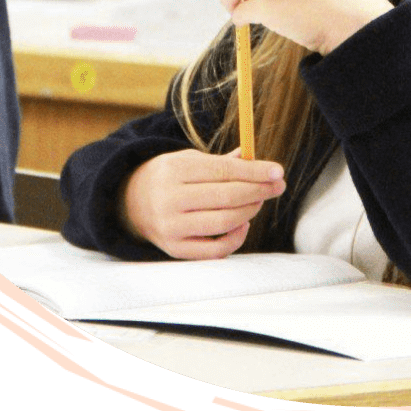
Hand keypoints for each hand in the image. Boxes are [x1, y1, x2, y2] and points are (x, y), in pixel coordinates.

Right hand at [122, 149, 285, 258]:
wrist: (131, 202)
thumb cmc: (171, 176)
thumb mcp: (190, 160)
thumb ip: (223, 162)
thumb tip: (259, 161)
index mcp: (174, 170)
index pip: (223, 171)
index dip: (255, 172)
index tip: (278, 171)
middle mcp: (170, 199)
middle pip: (226, 197)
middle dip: (259, 191)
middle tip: (278, 186)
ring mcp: (171, 227)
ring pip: (224, 223)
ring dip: (250, 211)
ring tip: (259, 201)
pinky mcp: (174, 249)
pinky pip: (214, 250)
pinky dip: (235, 238)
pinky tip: (243, 223)